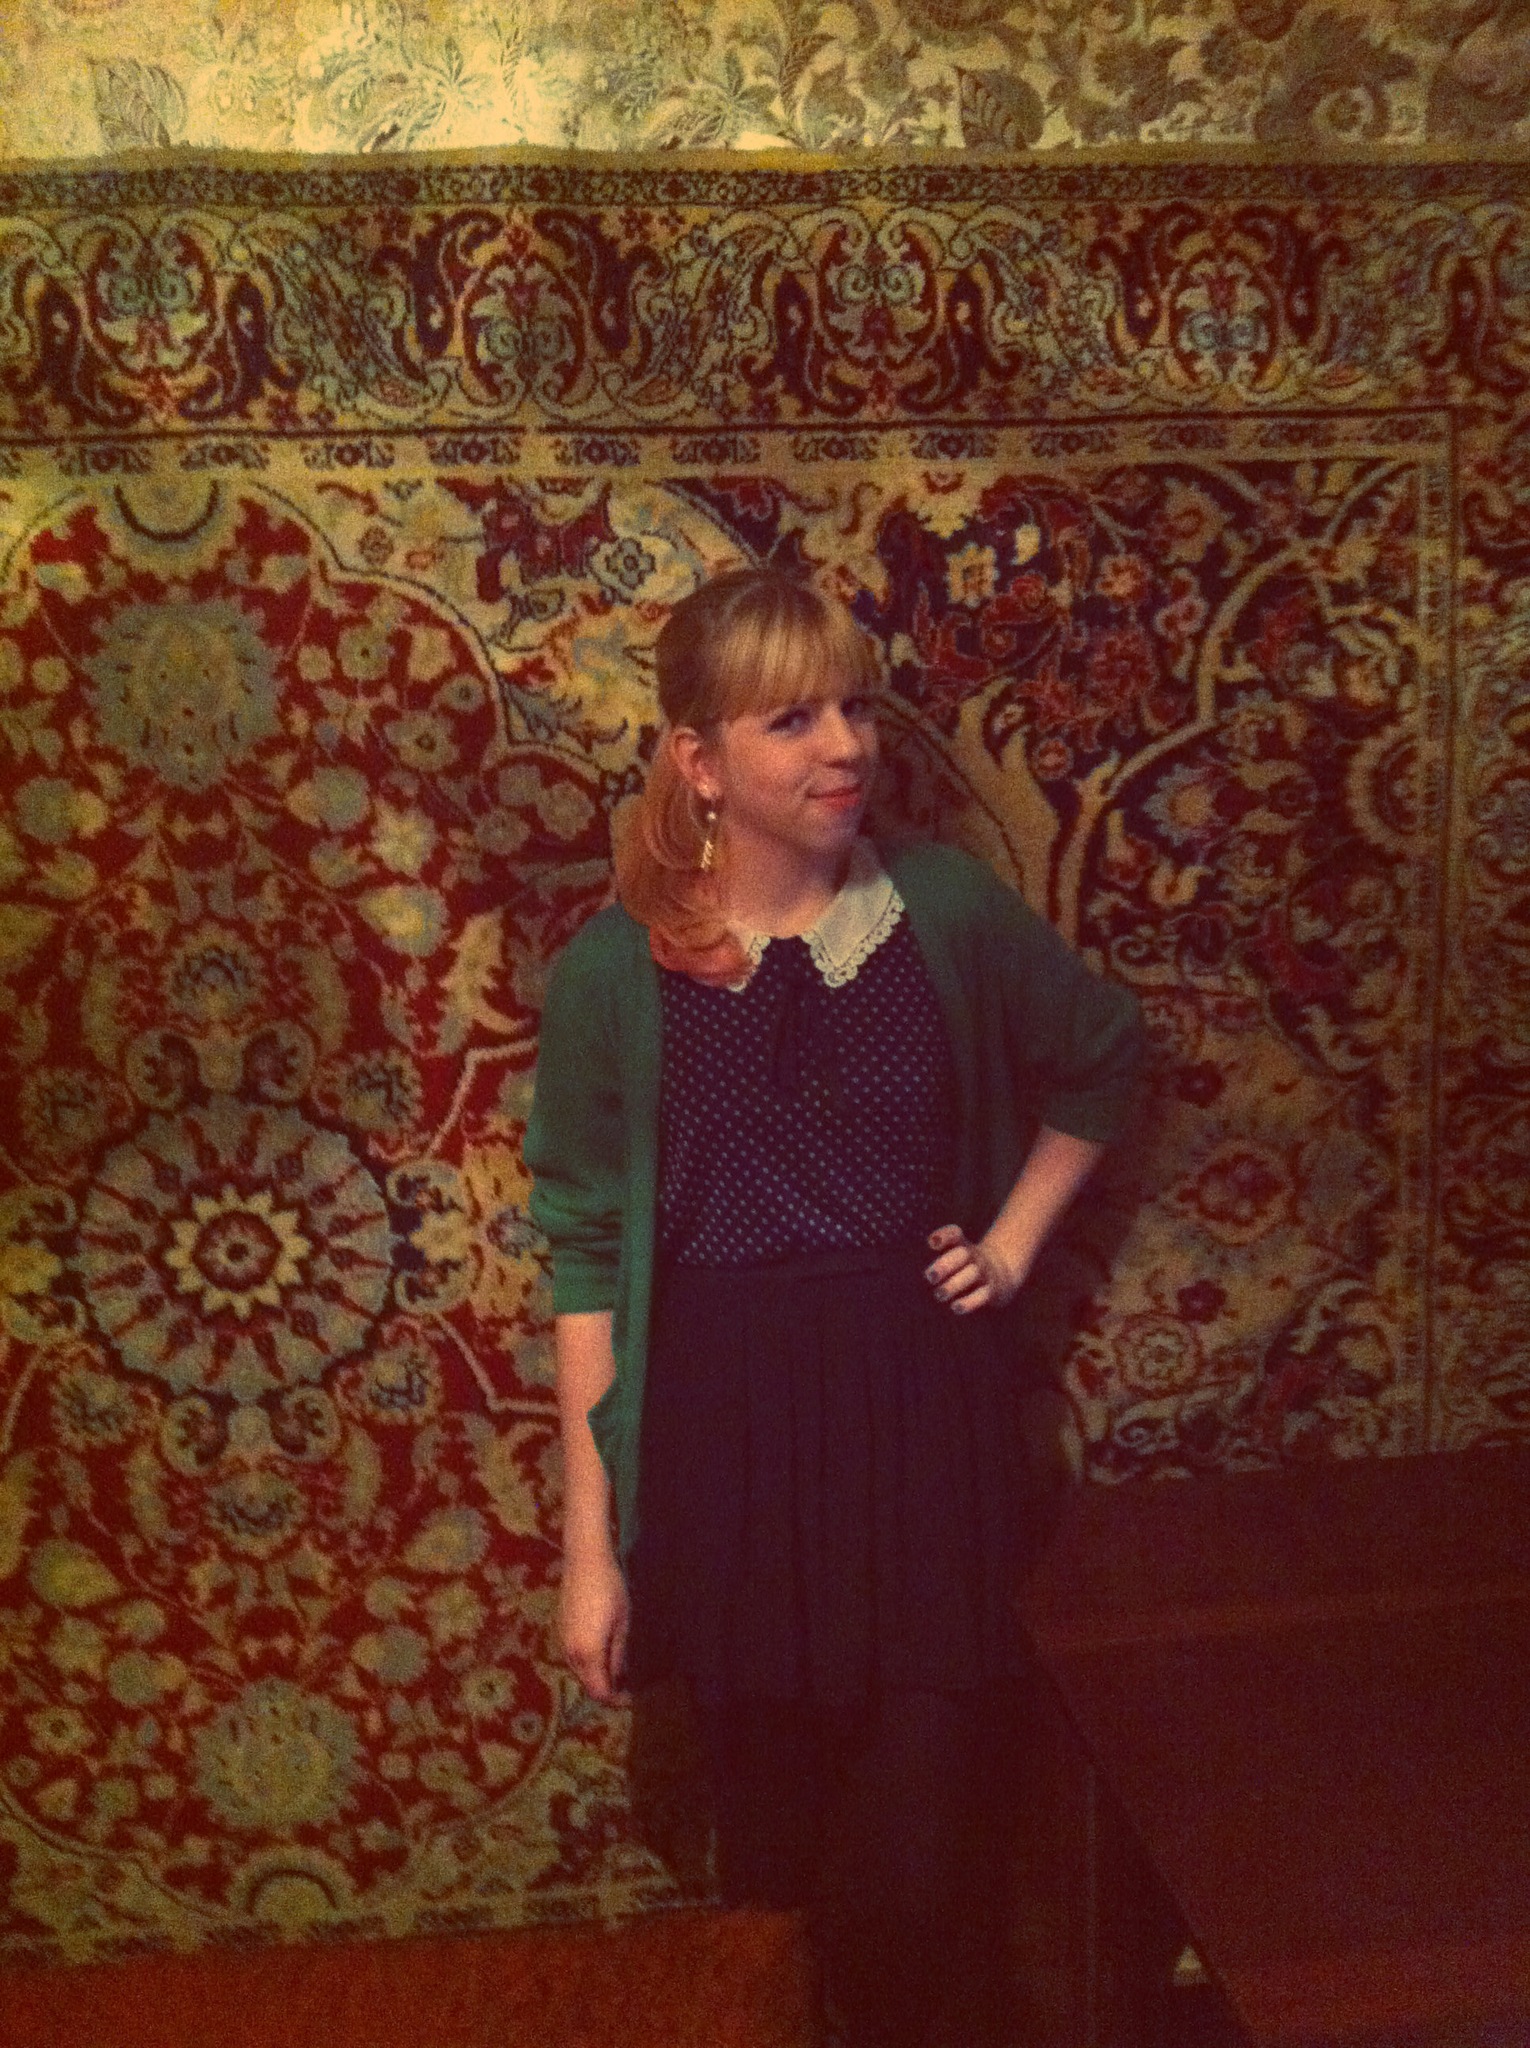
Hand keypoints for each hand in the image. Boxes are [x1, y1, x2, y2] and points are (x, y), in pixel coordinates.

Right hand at [558, 1545, 630, 1704]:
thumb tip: (619, 1677)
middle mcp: (571, 1652)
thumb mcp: (622, 1623)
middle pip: (586, 1683)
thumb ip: (618, 1654)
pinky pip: (572, 1656)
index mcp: (588, 1653)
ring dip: (594, 1675)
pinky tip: (599, 1653)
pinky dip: (586, 1662)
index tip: (629, 1698)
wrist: (584, 1561)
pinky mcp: (559, 1629)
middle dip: (604, 1689)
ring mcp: (562, 1640)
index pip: (599, 1690)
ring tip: (614, 1671)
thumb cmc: (610, 1589)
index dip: (614, 1700)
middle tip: (624, 1687)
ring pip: (577, 1670)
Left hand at [923, 1224, 1025, 1313]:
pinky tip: (955, 1307)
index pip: (955, 1235)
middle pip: (962, 1254)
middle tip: (930, 1276)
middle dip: (945, 1265)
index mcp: (963, 1246)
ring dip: (953, 1285)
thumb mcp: (957, 1254)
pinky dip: (969, 1302)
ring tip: (939, 1294)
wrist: (1003, 1273)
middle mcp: (974, 1257)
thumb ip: (939, 1258)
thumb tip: (919, 1269)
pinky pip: (982, 1295)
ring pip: (971, 1274)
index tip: (932, 1244)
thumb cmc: (968, 1265)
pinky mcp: (992, 1290)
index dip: (944, 1236)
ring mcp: (984, 1273)